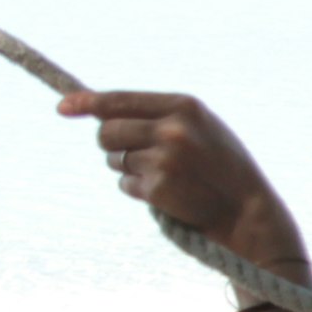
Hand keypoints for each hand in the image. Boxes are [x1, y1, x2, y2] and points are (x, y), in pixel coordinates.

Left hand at [57, 89, 305, 273]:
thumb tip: (103, 113)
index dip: (86, 102)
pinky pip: (126, 184)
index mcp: (184, 106)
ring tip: (163, 175)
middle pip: (108, 131)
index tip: (63, 107)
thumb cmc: (222, 167)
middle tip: (131, 152)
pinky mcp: (157, 189)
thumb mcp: (201, 127)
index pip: (119, 100)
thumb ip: (160, 115)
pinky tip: (167, 193)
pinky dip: (138, 189)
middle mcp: (171, 129)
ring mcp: (163, 160)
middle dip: (111, 143)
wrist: (248, 211)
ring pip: (115, 160)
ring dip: (129, 168)